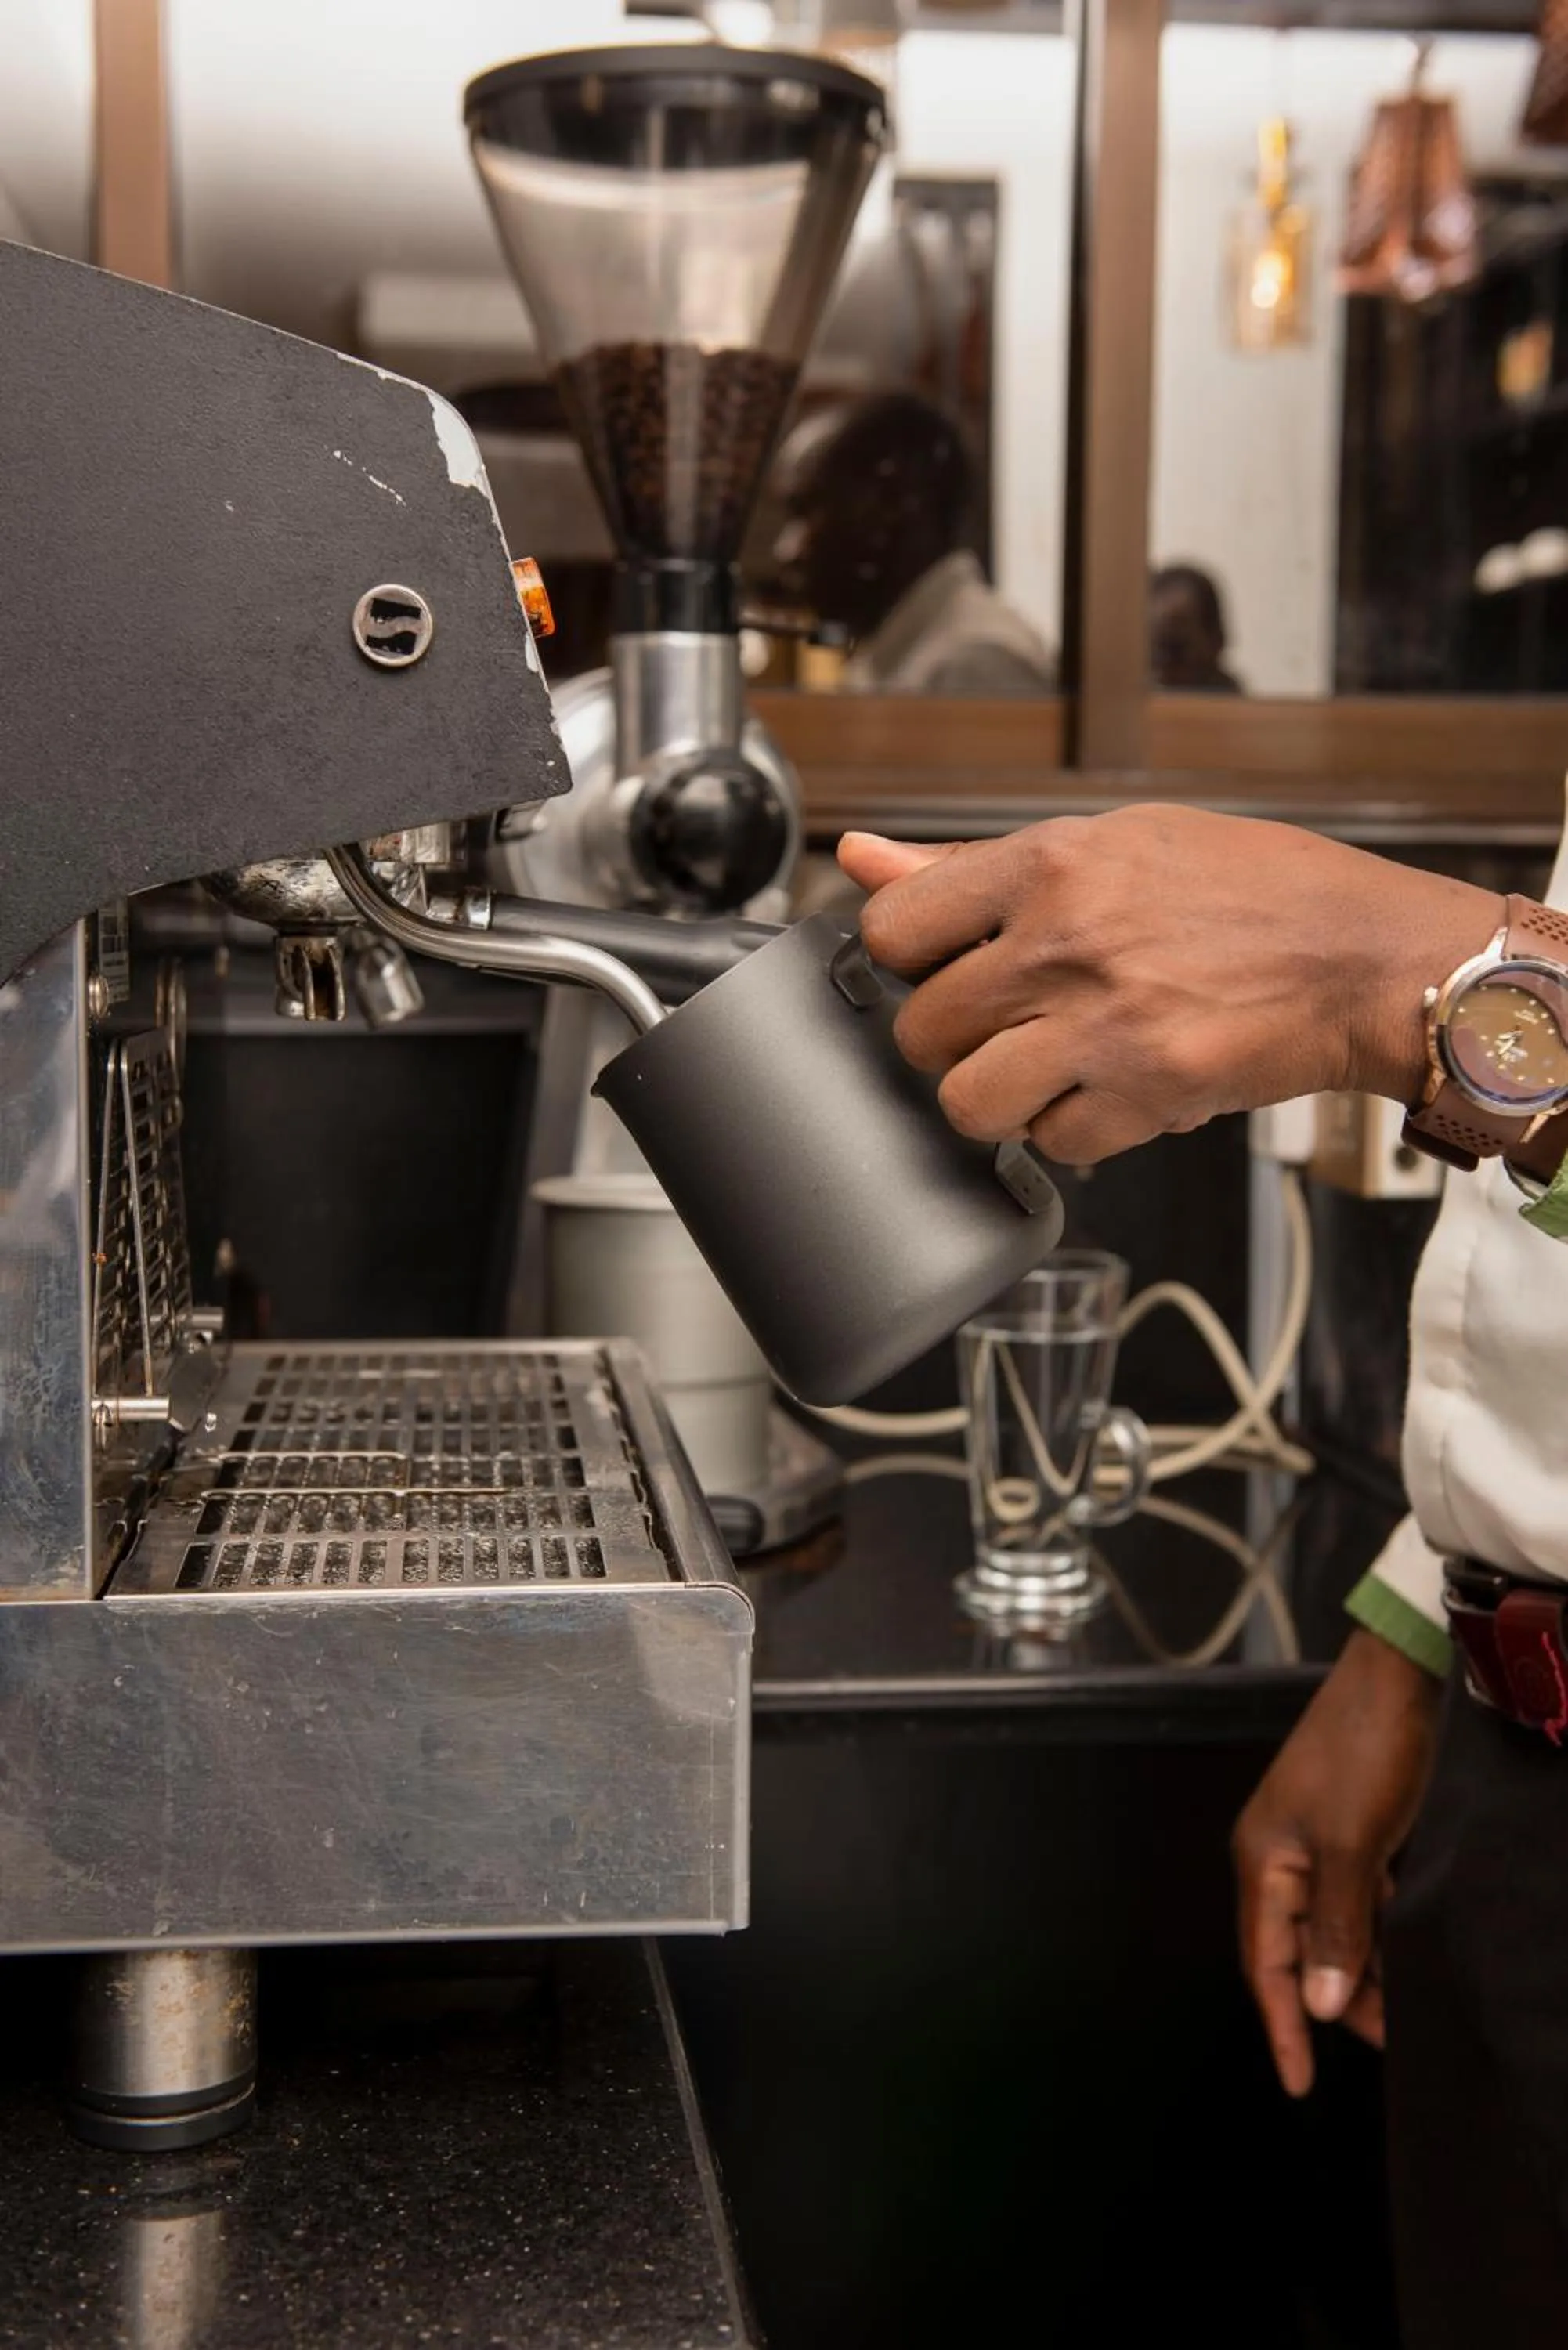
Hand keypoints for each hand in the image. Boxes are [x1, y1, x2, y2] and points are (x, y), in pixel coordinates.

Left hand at [837, 810, 1500, 1164]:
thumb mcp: (1112, 844)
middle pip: (922, 1030)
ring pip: (968, 1103)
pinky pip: (1054, 1145)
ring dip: (998, 1099)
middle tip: (1005, 1026)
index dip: (910, 959)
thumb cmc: (1248, 891)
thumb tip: (860, 858)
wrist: (1361, 957)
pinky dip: (1074, 1133)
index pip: (894, 929)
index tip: (944, 965)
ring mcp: (1104, 1025)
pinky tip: (1109, 1092)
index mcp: (1049, 865)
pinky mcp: (1147, 1094)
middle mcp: (1066, 943)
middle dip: (953, 1040)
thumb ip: (971, 866)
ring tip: (1044, 1070)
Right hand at [1233, 1628, 1440, 2096]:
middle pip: (1298, 1951)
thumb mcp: (1353, 1847)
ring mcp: (1312, 1843)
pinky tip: (1403, 1954)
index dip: (1282, 2026)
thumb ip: (1336, 1928)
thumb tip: (1315, 2003)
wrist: (1397, 1677)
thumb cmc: (1366, 1755)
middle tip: (1385, 2042)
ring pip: (1330, 1929)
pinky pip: (1352, 1903)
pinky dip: (1374, 1935)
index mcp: (1263, 1861)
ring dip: (1359, 1970)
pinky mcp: (1346, 1831)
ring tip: (1401, 2010)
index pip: (1265, 1963)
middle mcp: (1278, 1857)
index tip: (1299, 2084)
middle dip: (1333, 2002)